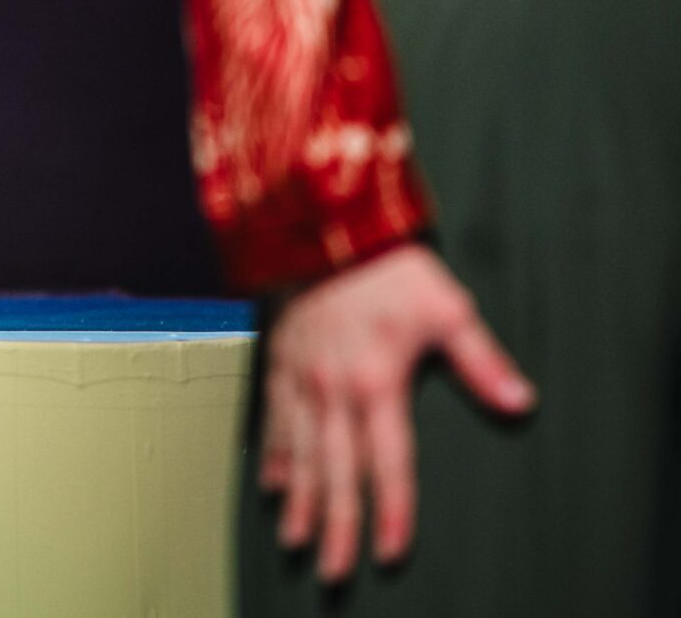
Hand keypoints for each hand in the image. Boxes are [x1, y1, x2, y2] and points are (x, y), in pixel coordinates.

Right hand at [260, 242, 534, 581]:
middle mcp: (333, 390)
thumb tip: (521, 403)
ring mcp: (299, 377)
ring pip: (299, 453)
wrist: (320, 222)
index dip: (392, 512)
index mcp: (376, 383)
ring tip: (296, 539)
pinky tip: (271, 482)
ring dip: (299, 501)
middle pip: (335, 472)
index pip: (387, 464)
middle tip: (332, 569)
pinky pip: (271, 418)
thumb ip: (482, 361)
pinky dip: (272, 455)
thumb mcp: (447, 308)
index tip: (390, 550)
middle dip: (336, 525)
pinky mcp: (278, 360)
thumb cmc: (388, 266)